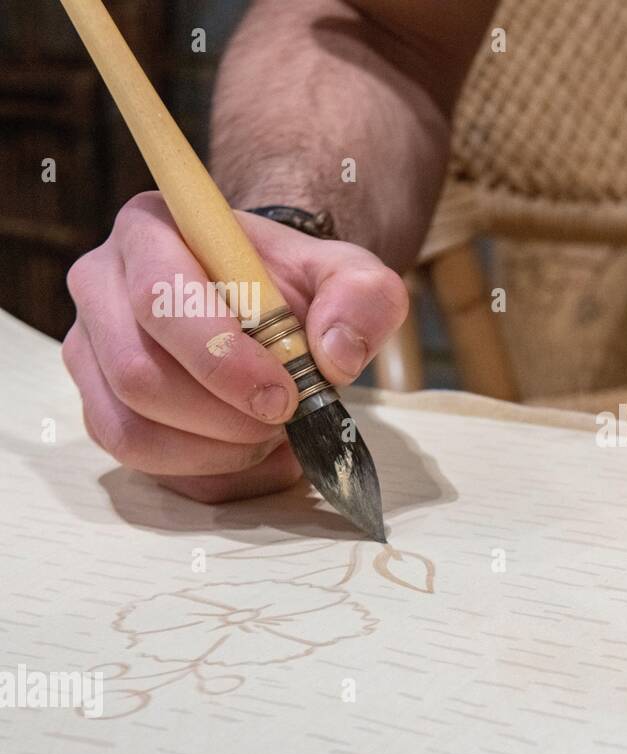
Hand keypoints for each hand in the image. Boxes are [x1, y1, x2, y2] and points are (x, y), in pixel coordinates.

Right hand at [63, 192, 407, 502]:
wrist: (271, 307)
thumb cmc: (297, 285)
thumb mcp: (350, 274)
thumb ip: (362, 298)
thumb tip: (335, 355)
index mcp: (150, 232)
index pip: (159, 298)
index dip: (221, 359)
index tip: (284, 394)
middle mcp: (101, 288)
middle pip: (137, 375)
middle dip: (223, 417)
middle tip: (284, 421)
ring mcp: (92, 354)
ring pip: (131, 431)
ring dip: (217, 453)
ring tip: (274, 437)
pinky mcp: (102, 409)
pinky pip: (145, 467)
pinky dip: (213, 475)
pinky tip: (260, 457)